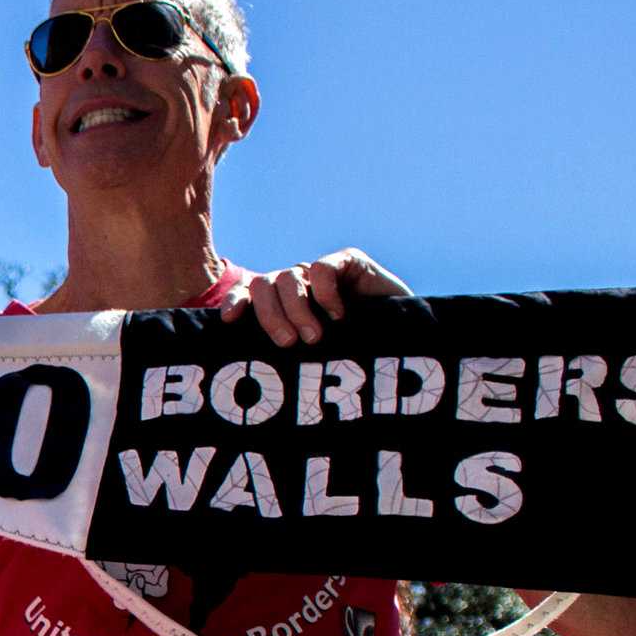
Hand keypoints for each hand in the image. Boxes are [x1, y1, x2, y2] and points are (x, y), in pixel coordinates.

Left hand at [218, 249, 413, 345]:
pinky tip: (338, 315)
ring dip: (297, 310)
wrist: (406, 341)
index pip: (247, 295)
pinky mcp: (348, 261)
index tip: (229, 321)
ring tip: (315, 338)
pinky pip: (322, 269)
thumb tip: (248, 374)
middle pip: (263, 286)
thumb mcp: (313, 360)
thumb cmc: (355, 357)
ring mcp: (321, 272)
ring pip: (289, 278)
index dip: (235, 303)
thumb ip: (285, 354)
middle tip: (289, 343)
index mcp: (281, 305)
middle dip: (270, 316)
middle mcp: (298, 285)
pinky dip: (325, 293)